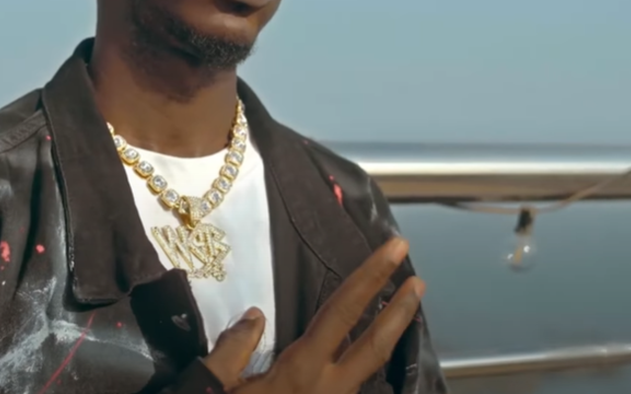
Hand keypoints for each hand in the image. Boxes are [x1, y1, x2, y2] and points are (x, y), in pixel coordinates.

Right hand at [202, 238, 423, 392]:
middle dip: (399, 310)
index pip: (343, 312)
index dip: (372, 277)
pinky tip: (359, 354)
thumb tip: (255, 315)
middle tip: (418, 281)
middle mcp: (327, 388)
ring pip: (368, 368)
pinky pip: (350, 386)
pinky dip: (361, 363)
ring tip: (401, 311)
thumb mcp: (212, 388)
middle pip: (374, 344)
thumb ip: (233, 349)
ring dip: (386, 338)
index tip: (395, 250)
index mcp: (300, 370)